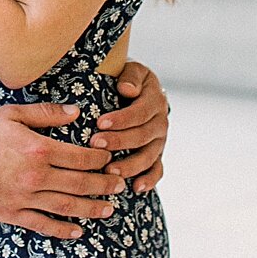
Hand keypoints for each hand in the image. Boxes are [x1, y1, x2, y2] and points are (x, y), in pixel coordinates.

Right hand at [0, 103, 125, 239]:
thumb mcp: (13, 114)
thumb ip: (47, 113)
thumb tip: (76, 112)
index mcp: (39, 150)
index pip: (81, 157)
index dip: (100, 159)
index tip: (110, 160)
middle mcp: (37, 176)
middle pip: (80, 183)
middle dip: (103, 185)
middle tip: (119, 186)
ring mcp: (25, 198)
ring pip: (67, 206)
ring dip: (91, 208)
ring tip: (108, 209)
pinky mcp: (12, 213)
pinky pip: (43, 224)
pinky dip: (62, 230)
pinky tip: (77, 231)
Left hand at [88, 62, 169, 194]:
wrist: (135, 89)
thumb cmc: (125, 78)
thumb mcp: (130, 69)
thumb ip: (129, 76)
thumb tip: (126, 89)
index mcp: (154, 99)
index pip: (140, 112)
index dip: (121, 119)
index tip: (100, 123)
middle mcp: (160, 121)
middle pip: (142, 135)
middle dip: (119, 141)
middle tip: (95, 145)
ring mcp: (159, 140)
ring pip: (149, 155)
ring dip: (131, 165)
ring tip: (110, 170)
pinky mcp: (157, 154)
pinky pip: (157, 169)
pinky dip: (149, 180)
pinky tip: (136, 188)